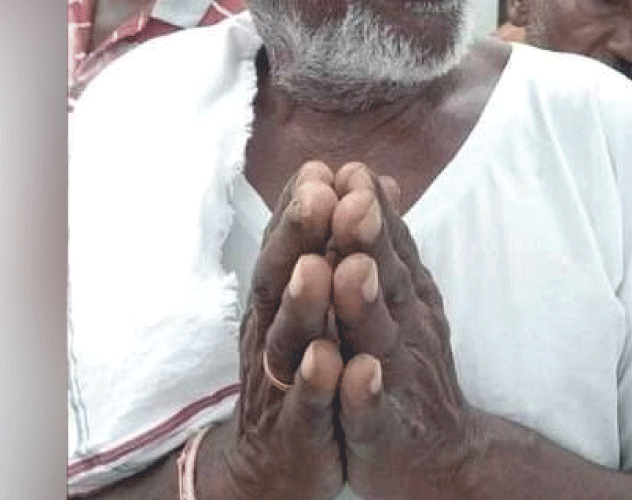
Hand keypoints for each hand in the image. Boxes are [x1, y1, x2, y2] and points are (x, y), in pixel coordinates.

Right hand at [205, 161, 344, 499]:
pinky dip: (317, 384)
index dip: (300, 209)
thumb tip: (359, 178)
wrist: (278, 465)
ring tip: (320, 267)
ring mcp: (281, 383)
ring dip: (303, 303)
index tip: (321, 167)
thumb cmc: (301, 371)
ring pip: (287, 340)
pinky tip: (331, 361)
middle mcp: (271, 334)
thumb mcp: (316, 304)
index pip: (286, 247)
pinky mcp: (298, 432)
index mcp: (279, 301)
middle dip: (298, 237)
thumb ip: (332, 243)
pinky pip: (306, 408)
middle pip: (278, 280)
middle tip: (318, 196)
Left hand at [327, 162, 477, 499]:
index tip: (349, 168)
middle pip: (383, 278)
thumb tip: (375, 179)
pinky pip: (375, 410)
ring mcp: (398, 377)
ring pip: (377, 337)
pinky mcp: (386, 429)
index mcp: (399, 295)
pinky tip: (360, 375)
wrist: (440, 458)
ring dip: (363, 304)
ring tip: (349, 271)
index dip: (366, 208)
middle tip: (351, 199)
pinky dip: (366, 392)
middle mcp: (403, 328)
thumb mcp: (401, 298)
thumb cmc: (408, 367)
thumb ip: (387, 243)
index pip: (383, 244)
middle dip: (366, 238)